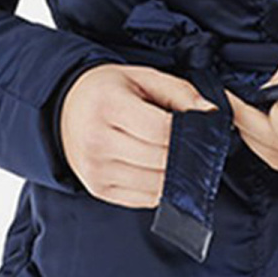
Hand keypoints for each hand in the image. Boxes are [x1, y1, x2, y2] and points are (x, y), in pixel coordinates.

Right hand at [57, 62, 223, 205]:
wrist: (65, 109)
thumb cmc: (107, 92)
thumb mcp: (142, 77)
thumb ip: (180, 92)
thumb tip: (211, 113)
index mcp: (107, 105)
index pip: (160, 130)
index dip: (188, 133)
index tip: (200, 130)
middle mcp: (97, 140)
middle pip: (161, 160)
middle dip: (186, 155)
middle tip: (196, 146)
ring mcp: (96, 170)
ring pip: (156, 184)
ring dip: (176, 175)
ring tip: (177, 156)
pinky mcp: (99, 189)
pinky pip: (145, 199)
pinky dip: (161, 188)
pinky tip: (159, 170)